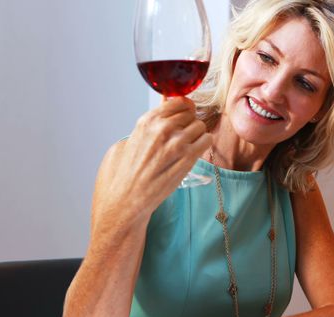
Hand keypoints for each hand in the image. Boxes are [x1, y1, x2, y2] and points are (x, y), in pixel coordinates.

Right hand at [92, 97, 211, 229]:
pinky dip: (204, 144)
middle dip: (189, 123)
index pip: (178, 102)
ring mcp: (177, 143)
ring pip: (200, 126)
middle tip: (184, 136)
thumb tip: (165, 106)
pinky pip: (206, 140)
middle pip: (191, 113)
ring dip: (197, 135)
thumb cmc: (126, 172)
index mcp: (147, 121)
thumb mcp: (131, 139)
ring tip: (187, 147)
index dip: (183, 109)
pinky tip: (194, 152)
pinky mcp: (187, 159)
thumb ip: (150, 123)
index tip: (183, 116)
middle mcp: (163, 128)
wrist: (126, 198)